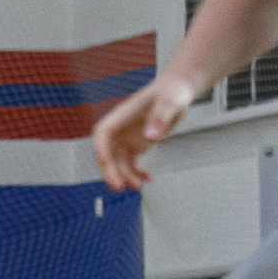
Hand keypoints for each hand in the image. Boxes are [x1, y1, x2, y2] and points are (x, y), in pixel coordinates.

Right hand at [91, 72, 198, 191]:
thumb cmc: (172, 91)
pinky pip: (130, 163)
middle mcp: (121, 129)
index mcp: (122, 115)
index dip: (100, 148)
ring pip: (118, 162)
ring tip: (138, 186)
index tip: (105, 162)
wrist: (177, 91)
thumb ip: (160, 117)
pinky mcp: (136, 144)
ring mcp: (127, 138)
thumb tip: (150, 137)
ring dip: (124, 176)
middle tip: (118, 187)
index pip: (102, 133)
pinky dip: (136, 173)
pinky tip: (147, 179)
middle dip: (109, 170)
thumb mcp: (170, 101)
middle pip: (107, 152)